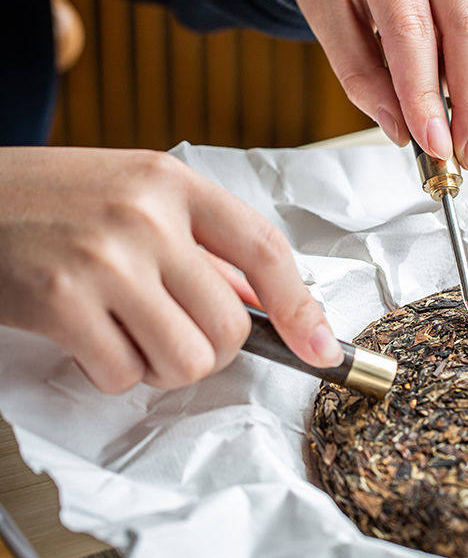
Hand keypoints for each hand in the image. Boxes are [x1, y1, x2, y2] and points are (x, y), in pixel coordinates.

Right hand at [0, 148, 341, 392]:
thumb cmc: (55, 199)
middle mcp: (147, 216)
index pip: (263, 249)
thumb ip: (201, 248)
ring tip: (128, 331)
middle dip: (210, 348)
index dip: (301, 308)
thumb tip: (260, 305)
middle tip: (172, 331)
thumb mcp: (136, 197)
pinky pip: (123, 374)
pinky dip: (112, 371)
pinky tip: (86, 335)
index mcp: (174, 182)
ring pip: (186, 359)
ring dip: (162, 364)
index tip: (321, 349)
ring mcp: (106, 259)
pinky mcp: (63, 302)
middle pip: (229, 325)